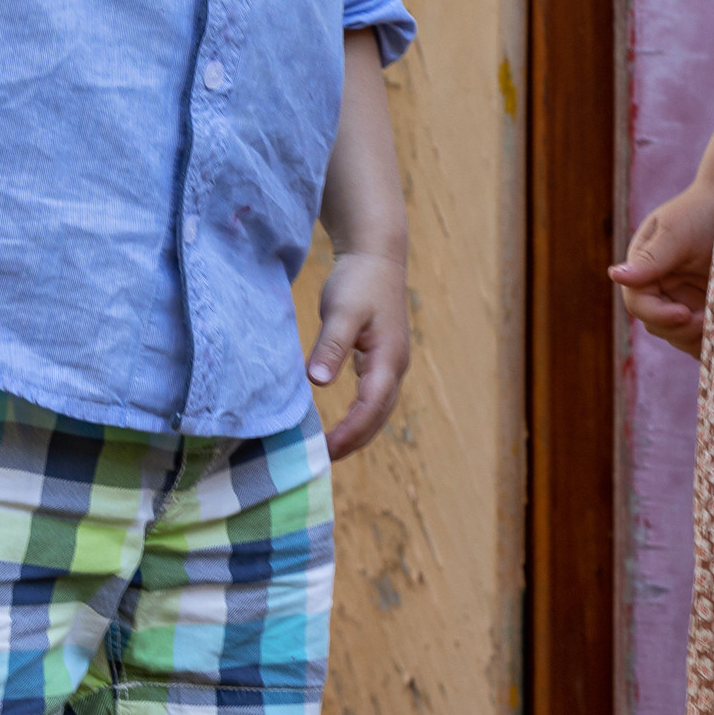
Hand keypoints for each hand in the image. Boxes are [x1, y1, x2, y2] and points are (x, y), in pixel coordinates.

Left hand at [306, 247, 408, 455]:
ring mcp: (392, 363)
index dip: (350, 432)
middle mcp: (395, 366)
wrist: (377, 255)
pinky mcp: (383, 358)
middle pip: (379, 415)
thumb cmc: (358, 281)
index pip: (371, 407)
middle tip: (323, 459)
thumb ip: (331, 346)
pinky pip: (375, 397)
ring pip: (380, 409)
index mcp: (388, 358)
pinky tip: (342, 422)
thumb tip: (318, 382)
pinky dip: (361, 416)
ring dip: (359, 431)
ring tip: (332, 449)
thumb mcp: (342, 311)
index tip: (325, 450)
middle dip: (355, 440)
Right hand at [609, 175, 713, 352]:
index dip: (659, 315)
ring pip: (680, 336)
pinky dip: (711, 341)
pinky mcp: (707, 307)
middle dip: (680, 330)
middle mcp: (660, 287)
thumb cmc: (702, 210)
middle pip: (657, 325)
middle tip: (707, 321)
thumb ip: (650, 257)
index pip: (639, 304)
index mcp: (644, 269)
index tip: (686, 314)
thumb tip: (614, 275)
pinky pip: (702, 335)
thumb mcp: (676, 232)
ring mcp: (684, 299)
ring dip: (695, 339)